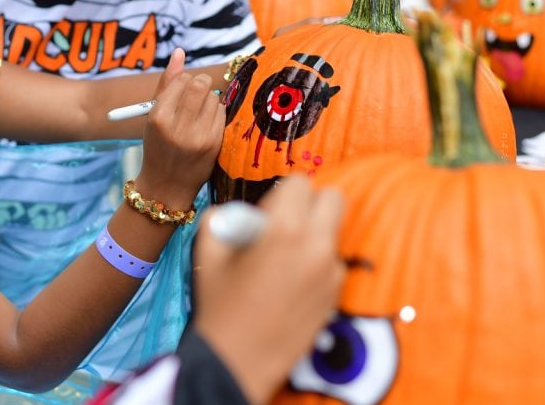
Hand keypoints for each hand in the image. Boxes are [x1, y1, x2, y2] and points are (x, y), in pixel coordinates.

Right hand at [134, 48, 223, 208]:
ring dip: (209, 100)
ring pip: (214, 98)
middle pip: (201, 85)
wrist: (166, 185)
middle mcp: (178, 127)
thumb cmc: (158, 145)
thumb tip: (180, 51)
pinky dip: (216, 114)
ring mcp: (198, 137)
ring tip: (198, 115)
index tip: (182, 90)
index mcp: (159, 117)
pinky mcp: (214, 145)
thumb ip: (166, 82)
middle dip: (201, 84)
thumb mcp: (154, 115)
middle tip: (197, 93)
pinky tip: (206, 125)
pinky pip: (222, 114)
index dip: (185, 81)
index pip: (182, 80)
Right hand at [192, 176, 345, 404]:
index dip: (283, 192)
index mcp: (285, 228)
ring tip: (286, 256)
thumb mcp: (208, 251)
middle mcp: (316, 245)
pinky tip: (293, 281)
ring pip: (335, 231)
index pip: (302, 181)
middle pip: (334, 198)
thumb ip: (222, 217)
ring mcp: (331, 272)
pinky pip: (334, 261)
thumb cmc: (219, 305)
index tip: (269, 210)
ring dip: (316, 233)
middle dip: (310, 204)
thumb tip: (238, 210)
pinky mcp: (337, 295)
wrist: (236, 363)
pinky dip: (318, 261)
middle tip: (286, 223)